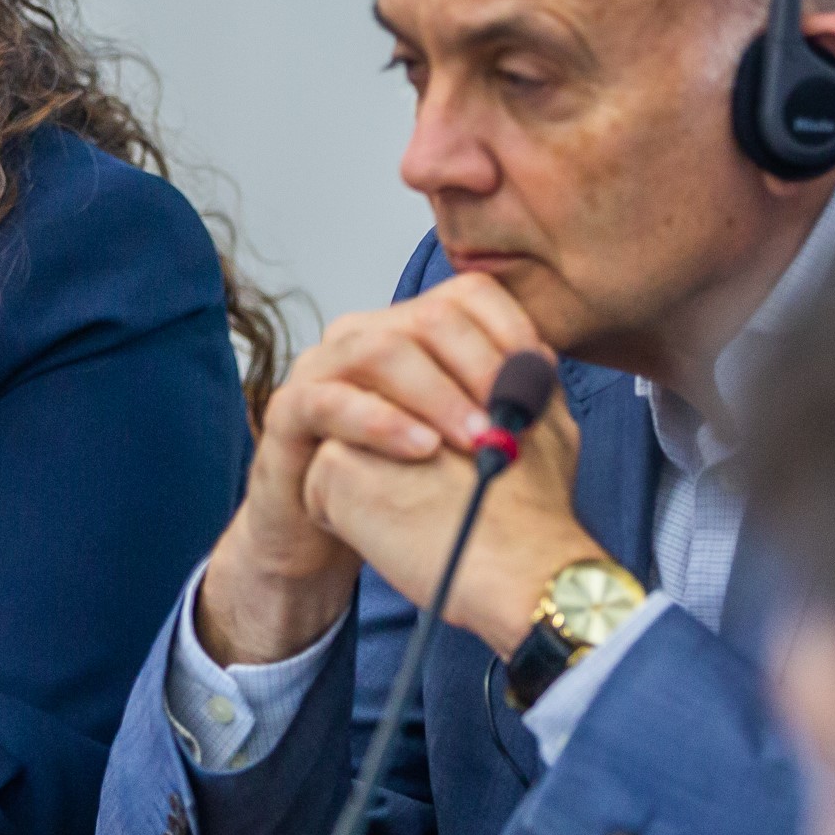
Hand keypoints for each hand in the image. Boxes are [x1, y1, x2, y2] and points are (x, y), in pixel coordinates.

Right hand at [198, 272, 548, 663]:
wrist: (325, 539)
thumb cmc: (397, 487)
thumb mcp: (460, 441)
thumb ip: (501, 404)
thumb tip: (547, 373)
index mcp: (406, 330)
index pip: (467, 296)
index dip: (512, 329)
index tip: (543, 383)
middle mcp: (361, 336)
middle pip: (428, 316)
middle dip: (481, 366)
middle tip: (514, 418)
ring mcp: (319, 370)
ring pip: (379, 350)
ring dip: (437, 394)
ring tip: (477, 440)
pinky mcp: (286, 413)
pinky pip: (329, 402)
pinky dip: (380, 423)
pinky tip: (422, 450)